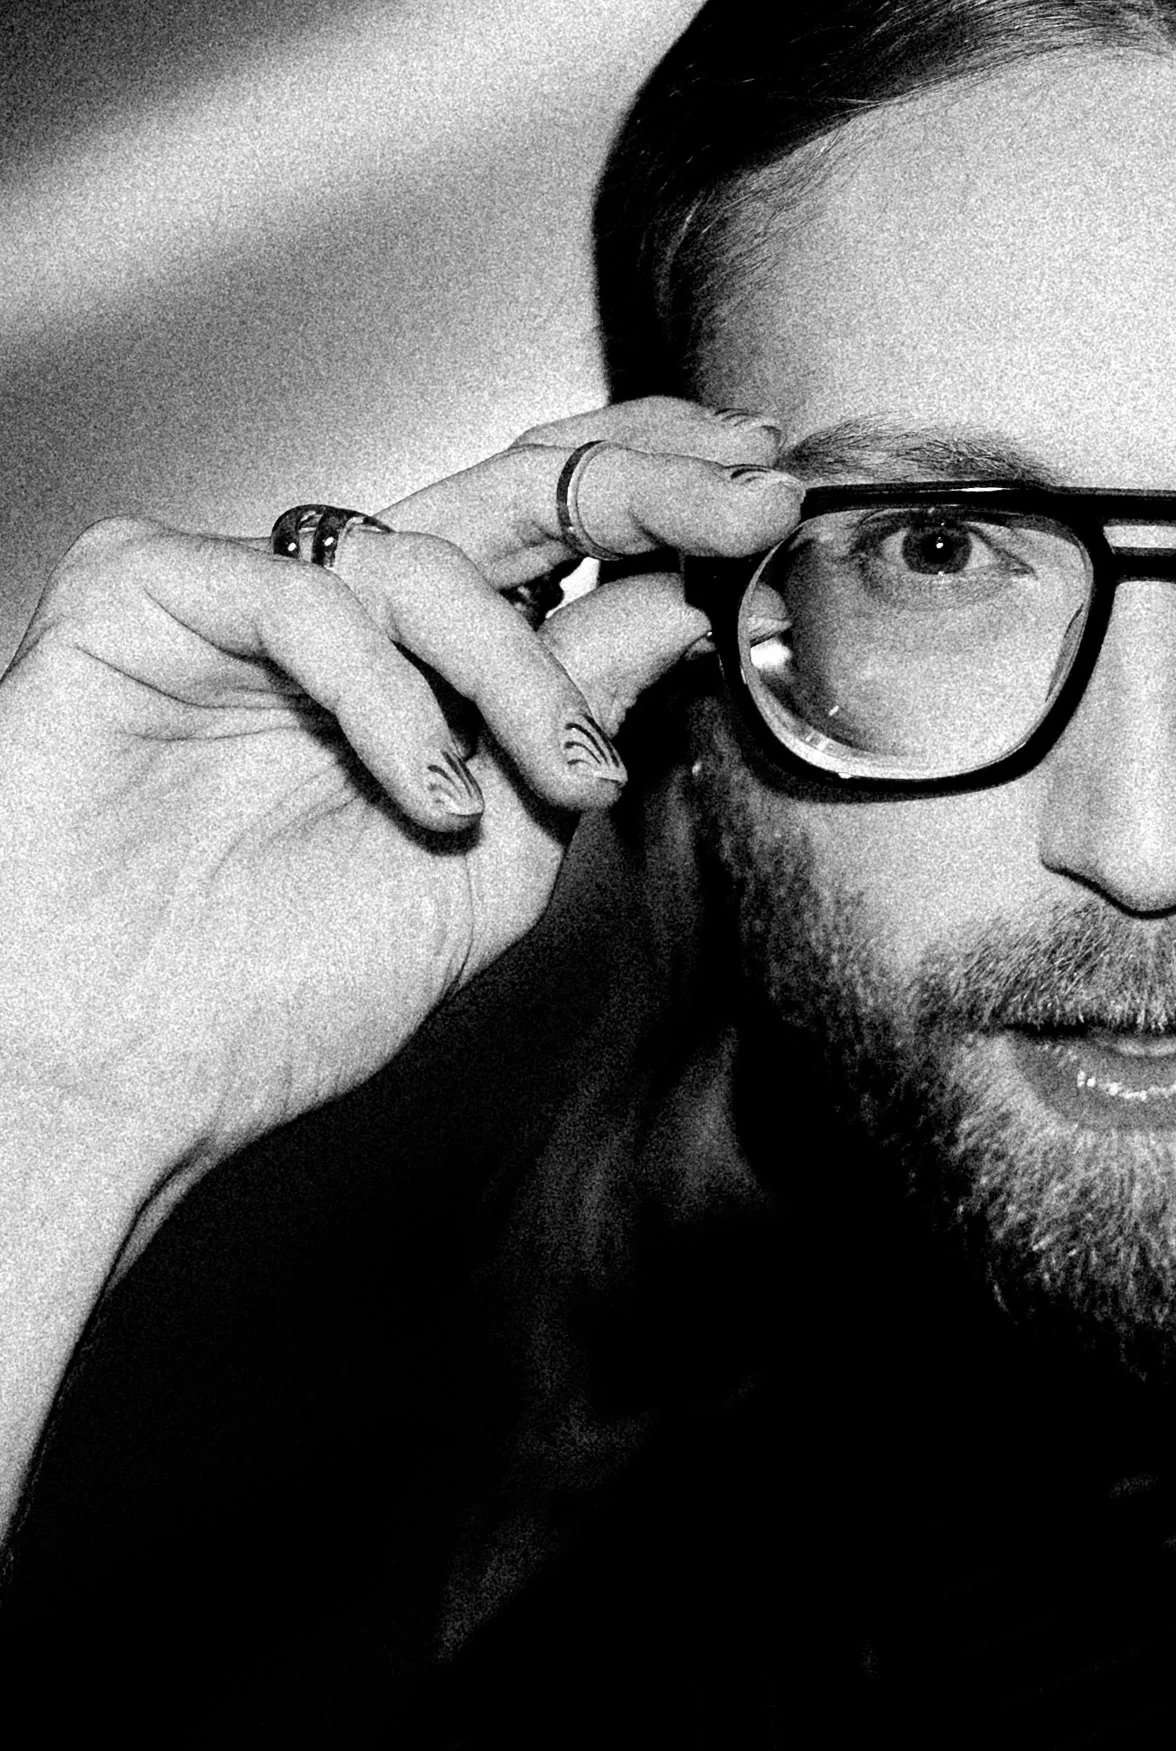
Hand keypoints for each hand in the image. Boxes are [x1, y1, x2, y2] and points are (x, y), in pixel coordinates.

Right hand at [0, 398, 800, 1181]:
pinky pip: (296, 600)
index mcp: (420, 677)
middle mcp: (342, 623)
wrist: (119, 1072)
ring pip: (420, 559)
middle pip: (504, 494)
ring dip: (518, 671)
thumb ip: (570, 730)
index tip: (768, 501)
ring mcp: (242, 601)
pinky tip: (425, 796)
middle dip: (640, 485)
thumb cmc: (276, 994)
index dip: (661, 504)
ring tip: (556, 781)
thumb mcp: (486, 868)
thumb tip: (677, 610)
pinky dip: (381, 696)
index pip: (551, 546)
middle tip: (745, 496)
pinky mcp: (144, 595)